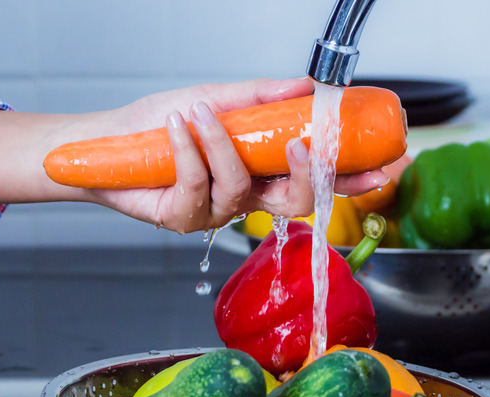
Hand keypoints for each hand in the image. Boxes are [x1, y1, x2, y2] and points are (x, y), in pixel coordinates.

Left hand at [90, 78, 388, 232]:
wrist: (109, 141)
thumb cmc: (160, 125)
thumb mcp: (215, 101)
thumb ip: (259, 98)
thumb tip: (306, 85)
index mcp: (258, 172)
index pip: (314, 180)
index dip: (349, 179)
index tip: (380, 167)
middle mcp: (242, 197)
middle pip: (295, 203)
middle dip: (304, 175)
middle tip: (298, 142)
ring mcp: (214, 212)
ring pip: (239, 187)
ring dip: (222, 144)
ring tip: (198, 112)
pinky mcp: (182, 218)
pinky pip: (197, 185)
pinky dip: (189, 149)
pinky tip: (178, 125)